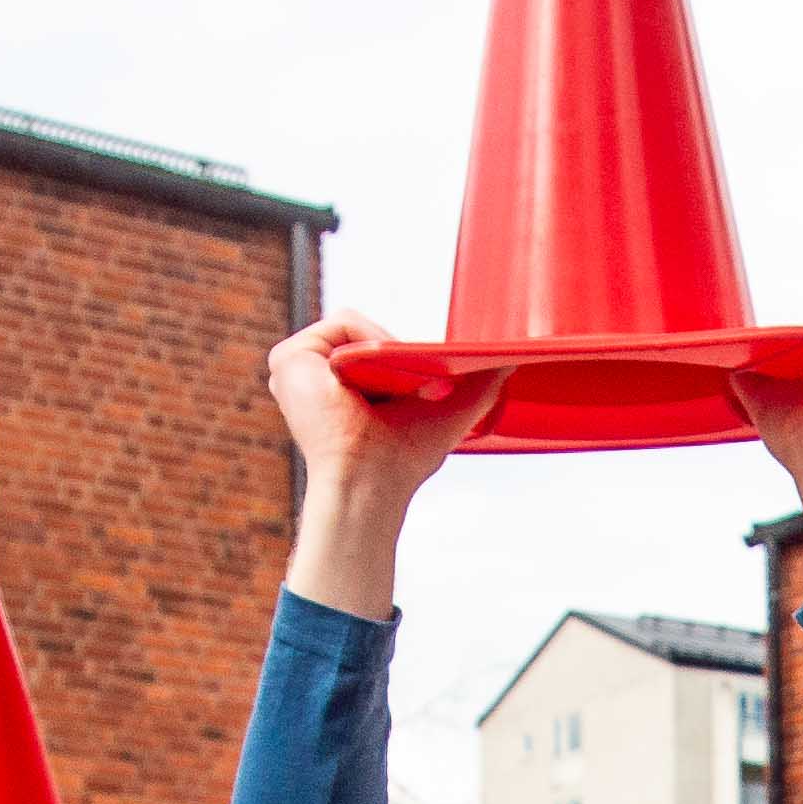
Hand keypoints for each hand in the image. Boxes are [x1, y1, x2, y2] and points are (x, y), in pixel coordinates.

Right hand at [274, 317, 490, 615]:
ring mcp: (296, 371)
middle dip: (398, 355)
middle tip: (417, 390)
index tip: (424, 389)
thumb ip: (479, 384)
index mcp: (338, 391)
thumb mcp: (449, 411)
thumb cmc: (404, 461)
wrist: (371, 481)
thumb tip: (514, 358)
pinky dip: (369, 341)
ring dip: (388, 353)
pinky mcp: (288, 360)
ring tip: (396, 391)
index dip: (404, 361)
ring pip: (358, 329)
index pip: (374, 350)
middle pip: (367, 337)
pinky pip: (343, 322)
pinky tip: (376, 377)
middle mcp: (313, 381)